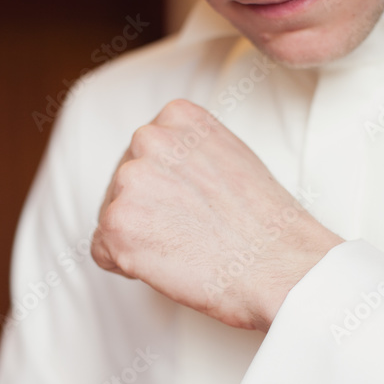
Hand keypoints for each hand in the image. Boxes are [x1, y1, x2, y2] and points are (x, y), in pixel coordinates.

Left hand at [91, 99, 342, 330]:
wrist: (280, 266)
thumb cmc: (266, 224)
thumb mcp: (229, 158)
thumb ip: (188, 152)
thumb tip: (162, 172)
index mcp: (177, 117)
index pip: (144, 156)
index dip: (165, 192)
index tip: (194, 209)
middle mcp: (148, 138)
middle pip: (123, 185)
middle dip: (147, 213)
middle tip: (192, 234)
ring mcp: (129, 180)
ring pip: (113, 218)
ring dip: (139, 239)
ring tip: (185, 248)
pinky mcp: (116, 223)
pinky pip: (102, 251)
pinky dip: (128, 266)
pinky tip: (169, 265)